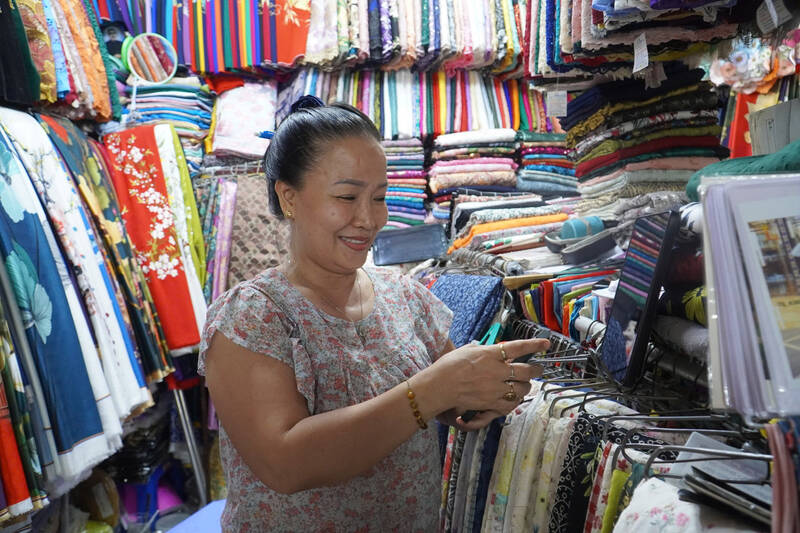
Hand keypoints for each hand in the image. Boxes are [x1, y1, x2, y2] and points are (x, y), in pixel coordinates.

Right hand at [432, 338, 547, 423]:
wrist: (440, 385)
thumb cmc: (449, 365)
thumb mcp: (467, 349)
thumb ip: (482, 349)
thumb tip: (488, 348)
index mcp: (491, 354)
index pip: (519, 347)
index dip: (535, 345)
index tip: (545, 343)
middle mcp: (497, 370)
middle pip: (526, 370)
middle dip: (536, 370)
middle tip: (538, 369)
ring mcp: (496, 388)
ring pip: (523, 388)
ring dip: (527, 386)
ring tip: (525, 384)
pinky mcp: (492, 402)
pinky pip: (512, 402)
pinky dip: (515, 399)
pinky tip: (514, 397)